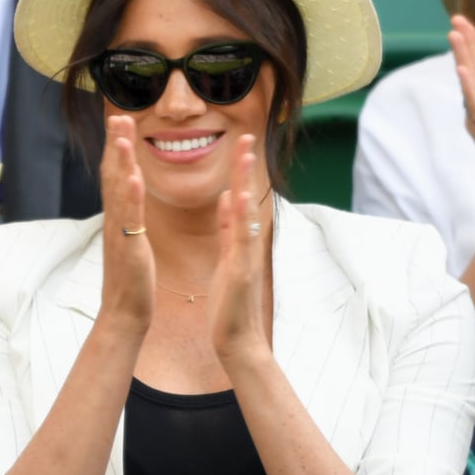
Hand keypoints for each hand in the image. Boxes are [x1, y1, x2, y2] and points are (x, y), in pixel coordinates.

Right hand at [99, 115, 154, 333]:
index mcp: (118, 220)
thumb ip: (130, 220)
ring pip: (117, 191)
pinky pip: (129, 218)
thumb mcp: (132, 243)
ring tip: (122, 134)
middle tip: (118, 115)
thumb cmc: (132, 281)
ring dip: (119, 160)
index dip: (116, 149)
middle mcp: (113, 222)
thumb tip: (130, 202)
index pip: (115, 177)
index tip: (120, 121)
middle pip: (111, 176)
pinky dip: (131, 195)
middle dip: (114, 144)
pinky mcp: (129, 249)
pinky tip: (134, 175)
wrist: (125, 313)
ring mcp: (119, 234)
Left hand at [210, 134, 267, 362]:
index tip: (239, 143)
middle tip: (246, 135)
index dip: (238, 171)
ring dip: (246, 182)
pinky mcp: (241, 271)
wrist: (237, 339)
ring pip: (246, 213)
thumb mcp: (228, 258)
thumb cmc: (230, 303)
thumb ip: (229, 228)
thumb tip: (230, 197)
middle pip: (246, 198)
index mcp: (237, 240)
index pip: (238, 198)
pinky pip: (240, 240)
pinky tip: (240, 197)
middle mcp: (245, 244)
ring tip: (245, 153)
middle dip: (245, 167)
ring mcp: (246, 256)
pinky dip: (241, 217)